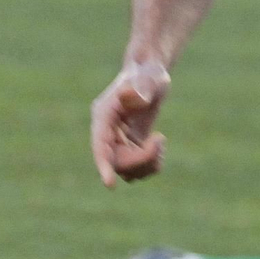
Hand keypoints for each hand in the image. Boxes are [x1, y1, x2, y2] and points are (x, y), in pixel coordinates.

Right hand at [90, 61, 170, 186]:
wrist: (150, 74)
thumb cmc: (149, 74)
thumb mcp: (149, 79)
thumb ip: (140, 88)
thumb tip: (130, 97)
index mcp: (104, 115)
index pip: (100, 145)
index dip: (103, 165)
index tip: (110, 184)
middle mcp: (106, 131)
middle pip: (116, 161)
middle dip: (140, 159)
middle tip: (159, 139)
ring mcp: (117, 140)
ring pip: (125, 170)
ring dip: (146, 165)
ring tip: (159, 142)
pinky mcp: (129, 146)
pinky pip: (136, 168)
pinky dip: (150, 164)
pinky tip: (159, 146)